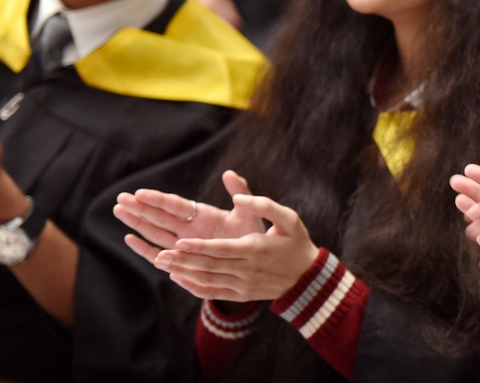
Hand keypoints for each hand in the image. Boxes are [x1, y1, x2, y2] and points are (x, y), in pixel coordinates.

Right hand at [114, 170, 264, 262]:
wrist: (256, 262)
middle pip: (160, 217)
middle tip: (120, 198)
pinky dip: (145, 249)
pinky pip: (161, 256)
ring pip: (156, 233)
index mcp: (204, 215)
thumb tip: (229, 173)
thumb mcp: (248, 213)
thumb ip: (241, 193)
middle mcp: (191, 229)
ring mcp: (185, 245)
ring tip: (119, 211)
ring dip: (137, 223)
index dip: (158, 199)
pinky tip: (129, 239)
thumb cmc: (252, 235)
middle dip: (140, 208)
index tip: (140, 192)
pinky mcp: (184, 261)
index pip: (176, 205)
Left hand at [152, 193, 318, 301]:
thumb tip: (238, 197)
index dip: (199, 246)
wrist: (307, 277)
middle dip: (182, 259)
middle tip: (159, 254)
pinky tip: (178, 278)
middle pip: (209, 265)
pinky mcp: (240, 295)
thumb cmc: (297, 242)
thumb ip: (264, 204)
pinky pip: (212, 293)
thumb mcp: (289, 218)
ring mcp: (243, 285)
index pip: (222, 249)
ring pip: (207, 279)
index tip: (179, 241)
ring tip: (161, 263)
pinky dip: (193, 287)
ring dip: (182, 272)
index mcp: (256, 249)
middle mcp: (247, 270)